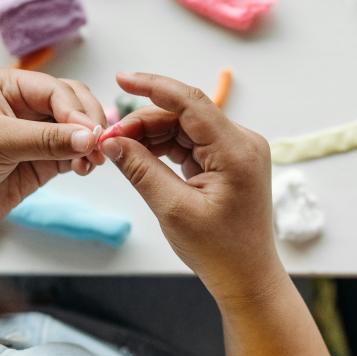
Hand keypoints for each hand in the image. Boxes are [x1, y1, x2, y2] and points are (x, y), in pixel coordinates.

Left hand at [0, 69, 105, 238]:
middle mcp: (28, 106)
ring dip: (91, 144)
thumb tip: (88, 138)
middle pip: (75, 104)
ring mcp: (40, 134)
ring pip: (80, 129)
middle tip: (97, 145)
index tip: (90, 133)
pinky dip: (85, 160)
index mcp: (10, 87)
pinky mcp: (47, 160)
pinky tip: (83, 169)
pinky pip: (76, 154)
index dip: (76, 111)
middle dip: (89, 123)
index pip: (56, 90)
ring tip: (92, 161)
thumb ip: (45, 139)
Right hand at [100, 73, 282, 303]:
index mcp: (236, 150)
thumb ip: (141, 170)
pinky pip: (191, 145)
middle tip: (111, 140)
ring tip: (122, 152)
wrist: (246, 277)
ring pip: (185, 129)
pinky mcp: (227, 163)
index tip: (122, 78)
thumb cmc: (218, 250)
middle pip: (185, 116)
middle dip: (144, 123)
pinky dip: (165, 149)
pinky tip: (142, 157)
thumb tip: (112, 141)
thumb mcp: (173, 209)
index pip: (191, 103)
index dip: (153, 86)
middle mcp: (241, 143)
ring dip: (152, 136)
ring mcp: (235, 152)